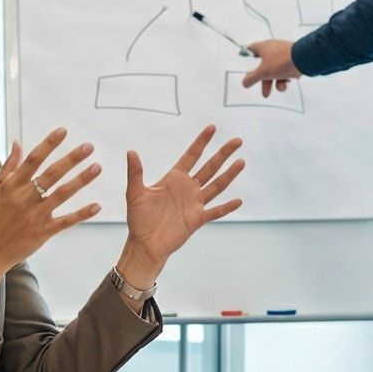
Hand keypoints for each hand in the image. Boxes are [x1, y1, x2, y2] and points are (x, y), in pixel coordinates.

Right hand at [0, 128, 102, 276]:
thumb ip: (9, 166)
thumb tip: (18, 142)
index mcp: (12, 186)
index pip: (33, 159)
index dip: (49, 144)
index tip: (63, 131)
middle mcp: (24, 199)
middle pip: (51, 174)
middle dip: (71, 159)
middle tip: (89, 146)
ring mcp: (35, 216)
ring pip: (61, 194)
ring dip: (80, 180)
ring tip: (97, 167)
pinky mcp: (43, 233)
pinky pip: (65, 221)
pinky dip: (81, 214)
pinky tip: (97, 206)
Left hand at [120, 126, 244, 284]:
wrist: (144, 244)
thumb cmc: (138, 219)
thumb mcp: (135, 193)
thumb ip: (135, 173)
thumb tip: (131, 152)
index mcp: (174, 179)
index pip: (191, 155)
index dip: (202, 142)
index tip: (212, 127)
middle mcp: (188, 188)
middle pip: (210, 167)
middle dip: (223, 154)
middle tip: (238, 140)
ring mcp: (194, 204)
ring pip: (216, 186)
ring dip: (229, 174)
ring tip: (241, 161)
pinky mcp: (197, 220)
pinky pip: (215, 212)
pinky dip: (226, 207)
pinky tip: (238, 200)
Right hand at [239, 39, 299, 96]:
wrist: (306, 58)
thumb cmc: (281, 62)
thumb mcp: (263, 73)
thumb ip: (252, 78)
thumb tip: (244, 83)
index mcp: (264, 47)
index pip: (251, 49)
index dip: (246, 56)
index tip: (243, 63)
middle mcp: (273, 48)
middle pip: (264, 65)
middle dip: (264, 80)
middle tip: (265, 93)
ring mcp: (284, 54)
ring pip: (276, 70)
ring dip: (276, 81)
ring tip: (281, 88)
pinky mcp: (294, 59)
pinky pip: (286, 70)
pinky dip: (286, 77)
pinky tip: (288, 82)